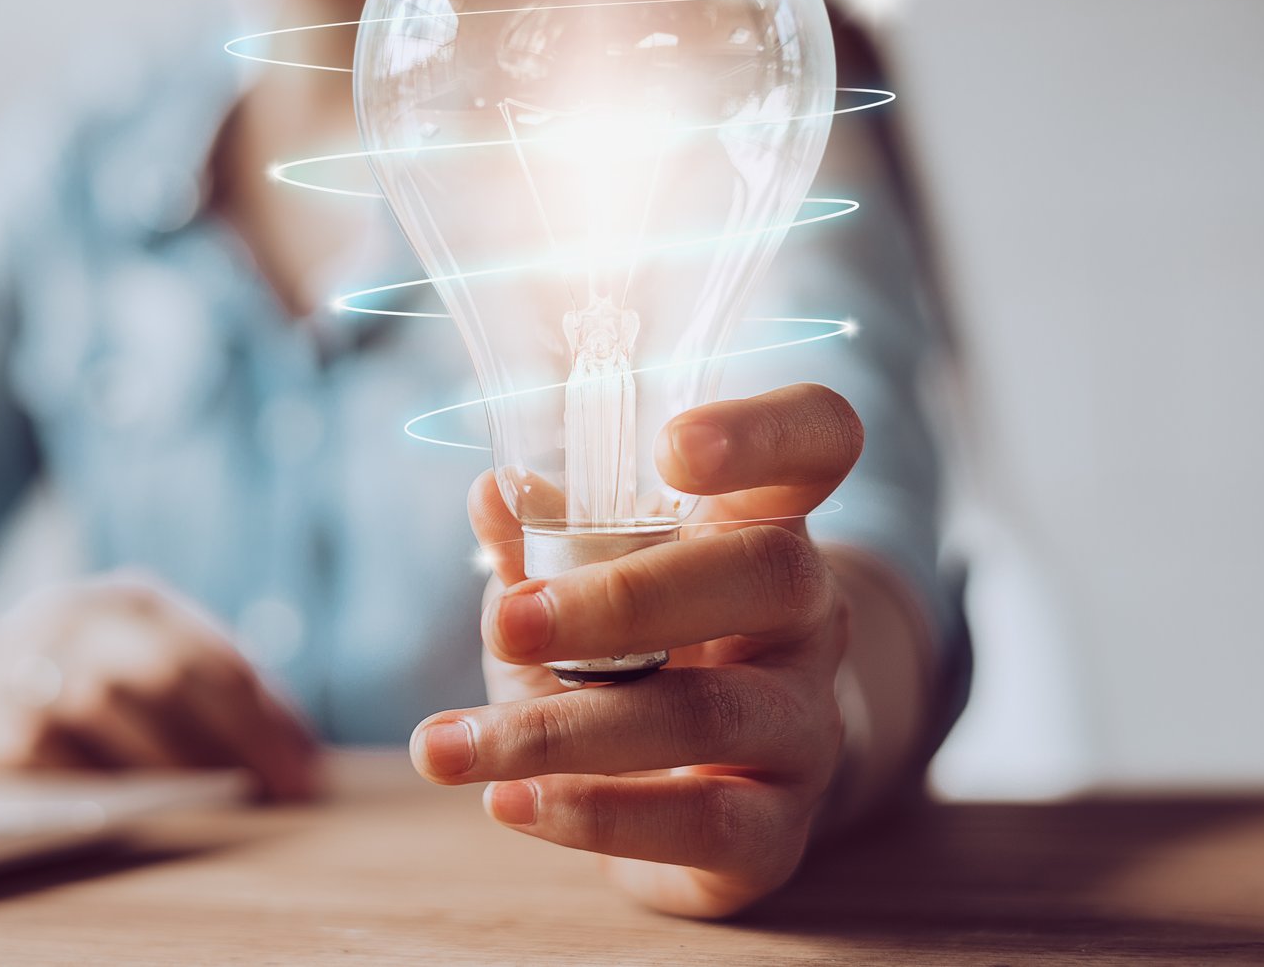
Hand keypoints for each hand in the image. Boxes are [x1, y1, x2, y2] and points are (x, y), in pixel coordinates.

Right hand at [0, 573, 319, 798]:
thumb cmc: (71, 684)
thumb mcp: (136, 661)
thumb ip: (207, 692)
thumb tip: (298, 754)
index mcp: (132, 601)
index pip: (216, 656)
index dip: (268, 719)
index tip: (306, 775)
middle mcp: (77, 617)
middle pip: (170, 670)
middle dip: (236, 740)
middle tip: (279, 796)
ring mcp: (26, 662)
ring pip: (107, 705)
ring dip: (169, 764)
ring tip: (216, 805)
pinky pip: (48, 752)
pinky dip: (94, 782)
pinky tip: (131, 811)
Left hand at [409, 383, 862, 917]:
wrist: (694, 799)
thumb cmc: (632, 660)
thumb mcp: (578, 589)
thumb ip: (541, 543)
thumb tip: (491, 493)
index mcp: (763, 523)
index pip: (816, 443)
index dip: (763, 432)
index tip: (671, 446)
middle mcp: (806, 615)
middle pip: (765, 576)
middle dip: (624, 599)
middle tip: (510, 623)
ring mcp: (804, 724)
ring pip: (709, 714)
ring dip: (561, 729)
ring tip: (447, 746)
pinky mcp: (779, 831)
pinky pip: (702, 824)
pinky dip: (591, 813)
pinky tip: (507, 801)